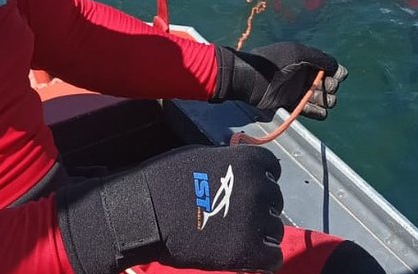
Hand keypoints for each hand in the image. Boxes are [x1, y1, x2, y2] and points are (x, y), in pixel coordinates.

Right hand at [57, 145, 283, 273]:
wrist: (143, 213)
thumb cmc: (165, 181)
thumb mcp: (204, 157)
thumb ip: (230, 164)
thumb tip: (241, 171)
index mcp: (250, 161)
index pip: (273, 170)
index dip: (260, 181)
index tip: (245, 191)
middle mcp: (260, 188)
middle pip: (274, 201)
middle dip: (259, 209)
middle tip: (235, 217)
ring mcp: (255, 220)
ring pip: (274, 230)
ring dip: (260, 235)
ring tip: (235, 238)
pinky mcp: (247, 250)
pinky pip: (272, 258)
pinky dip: (262, 260)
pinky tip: (244, 257)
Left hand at [215, 42, 347, 119]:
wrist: (249, 77)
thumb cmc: (273, 62)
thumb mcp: (298, 53)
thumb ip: (319, 58)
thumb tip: (336, 66)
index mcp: (305, 59)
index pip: (327, 66)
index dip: (336, 72)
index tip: (339, 77)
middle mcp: (302, 74)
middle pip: (325, 82)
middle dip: (331, 87)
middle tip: (328, 89)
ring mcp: (295, 89)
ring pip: (317, 97)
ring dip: (325, 100)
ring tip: (326, 103)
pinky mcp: (289, 103)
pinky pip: (306, 109)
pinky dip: (316, 112)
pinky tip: (322, 113)